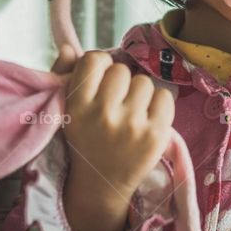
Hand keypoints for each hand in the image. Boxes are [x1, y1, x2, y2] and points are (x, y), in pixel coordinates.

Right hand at [60, 50, 174, 201]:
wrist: (102, 185)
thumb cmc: (86, 140)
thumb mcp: (68, 110)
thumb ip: (66, 75)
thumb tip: (68, 46)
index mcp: (77, 106)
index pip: (94, 59)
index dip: (100, 65)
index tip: (100, 79)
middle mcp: (103, 114)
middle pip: (122, 70)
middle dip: (120, 82)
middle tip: (116, 102)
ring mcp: (131, 125)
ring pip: (144, 82)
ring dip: (140, 93)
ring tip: (131, 112)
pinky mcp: (155, 135)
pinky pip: (164, 96)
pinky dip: (158, 104)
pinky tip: (146, 118)